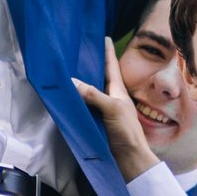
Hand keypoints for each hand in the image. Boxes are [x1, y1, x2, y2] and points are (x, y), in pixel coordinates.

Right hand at [74, 38, 157, 180]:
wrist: (130, 161)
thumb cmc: (127, 132)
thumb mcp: (112, 109)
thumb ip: (93, 95)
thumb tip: (71, 81)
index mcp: (118, 90)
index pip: (111, 64)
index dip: (106, 50)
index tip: (102, 34)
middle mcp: (111, 97)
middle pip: (98, 76)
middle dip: (90, 63)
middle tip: (77, 49)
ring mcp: (103, 110)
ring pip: (90, 91)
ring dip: (81, 81)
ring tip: (67, 69)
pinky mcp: (96, 123)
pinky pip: (84, 106)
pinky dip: (76, 99)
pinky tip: (67, 97)